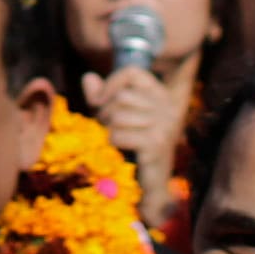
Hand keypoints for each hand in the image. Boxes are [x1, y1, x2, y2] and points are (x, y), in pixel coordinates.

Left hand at [84, 62, 181, 177]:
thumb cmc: (132, 145)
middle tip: (109, 127)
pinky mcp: (156, 144)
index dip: (110, 83)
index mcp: (160, 93)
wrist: (152, 181)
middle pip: (121, 95)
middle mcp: (166, 105)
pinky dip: (113, 143)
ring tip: (116, 138)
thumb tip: (88, 77)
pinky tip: (122, 149)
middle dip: (106, 112)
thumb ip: (101, 96)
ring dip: (110, 129)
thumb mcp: (114, 115)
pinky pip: (118, 134)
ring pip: (118, 115)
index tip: (102, 101)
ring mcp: (164, 124)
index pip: (131, 72)